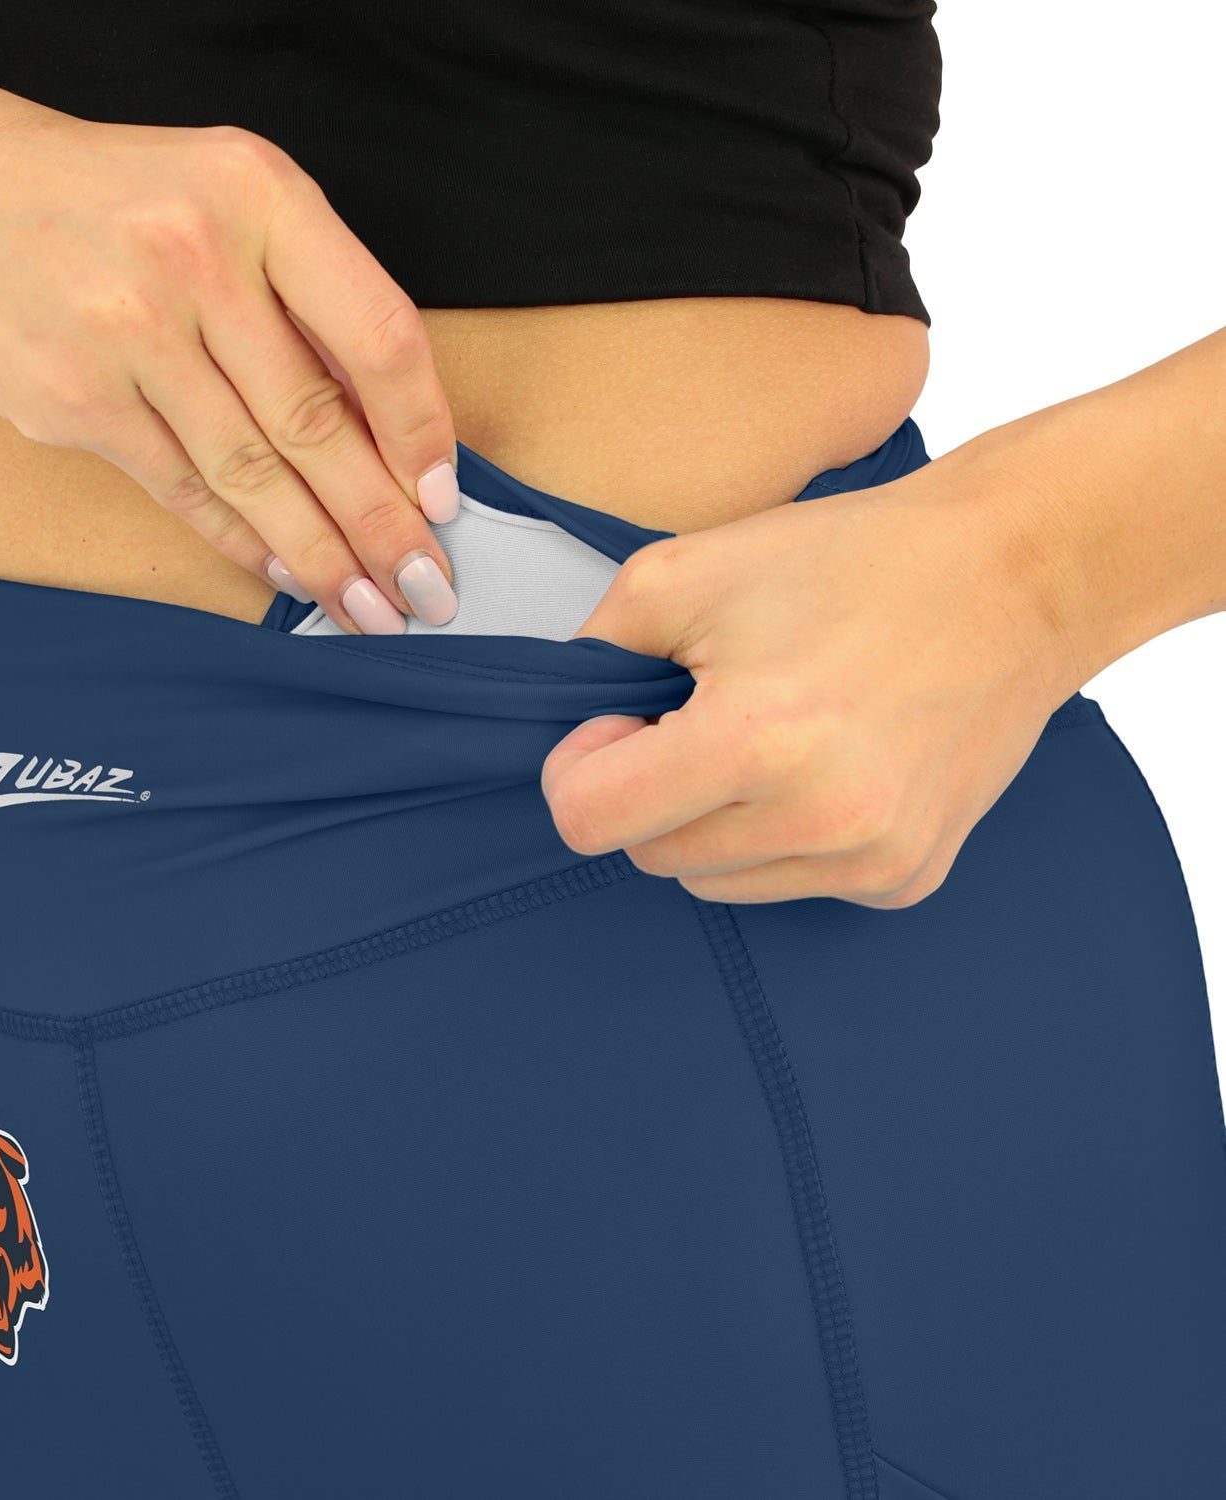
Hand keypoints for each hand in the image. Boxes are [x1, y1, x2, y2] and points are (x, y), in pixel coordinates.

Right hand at [0, 88, 458, 632]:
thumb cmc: (95, 199)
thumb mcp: (216, 197)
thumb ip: (300, 293)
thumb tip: (391, 431)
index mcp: (256, 193)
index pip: (377, 334)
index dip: (423, 431)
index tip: (444, 499)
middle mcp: (197, 257)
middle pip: (320, 423)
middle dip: (383, 525)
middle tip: (426, 590)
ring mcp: (128, 330)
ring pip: (255, 473)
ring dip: (321, 556)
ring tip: (368, 607)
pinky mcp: (73, 397)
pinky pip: (185, 489)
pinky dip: (244, 542)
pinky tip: (287, 578)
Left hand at [539, 451, 1080, 905]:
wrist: (1016, 577)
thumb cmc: (850, 561)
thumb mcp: (684, 572)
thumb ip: (593, 653)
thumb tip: (567, 727)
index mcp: (754, 741)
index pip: (588, 820)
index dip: (581, 766)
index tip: (621, 720)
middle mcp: (819, 821)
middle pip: (649, 856)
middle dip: (649, 790)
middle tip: (703, 712)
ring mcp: (871, 861)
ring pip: (714, 882)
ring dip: (711, 821)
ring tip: (770, 734)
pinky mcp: (907, 877)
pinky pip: (790, 884)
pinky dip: (778, 837)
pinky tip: (824, 766)